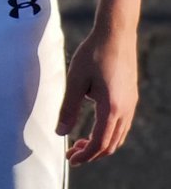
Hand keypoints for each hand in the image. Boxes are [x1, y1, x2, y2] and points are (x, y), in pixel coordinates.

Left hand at [57, 29, 138, 165]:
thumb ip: (69, 107)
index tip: (70, 159)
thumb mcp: (75, 79)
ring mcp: (131, 104)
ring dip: (101, 144)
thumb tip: (61, 132)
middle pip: (110, 144)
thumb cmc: (93, 53)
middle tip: (72, 152)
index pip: (99, 143)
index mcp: (111, 108)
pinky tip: (95, 125)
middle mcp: (125, 110)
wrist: (116, 34)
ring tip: (81, 141)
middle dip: (91, 153)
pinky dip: (109, 133)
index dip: (85, 155)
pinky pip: (123, 125)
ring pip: (118, 136)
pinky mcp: (131, 97)